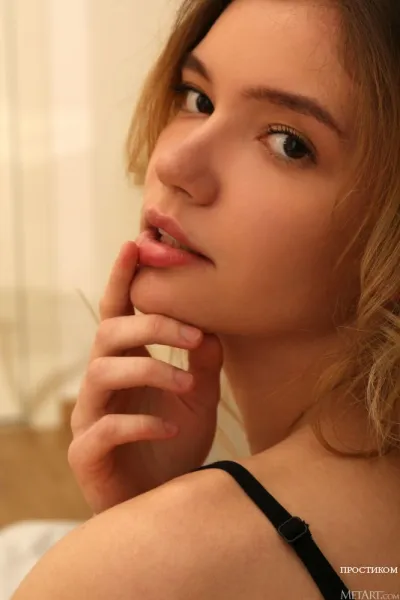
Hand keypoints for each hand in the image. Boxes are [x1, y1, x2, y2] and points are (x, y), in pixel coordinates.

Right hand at [68, 241, 222, 513]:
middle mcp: (102, 382)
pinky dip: (140, 423)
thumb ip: (202, 362)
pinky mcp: (86, 452)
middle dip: (151, 326)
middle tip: (195, 334)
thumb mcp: (198, 397)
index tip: (135, 245)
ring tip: (188, 382)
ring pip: (102, 373)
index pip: (118, 313)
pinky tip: (171, 426)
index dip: (123, 279)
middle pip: (109, 334)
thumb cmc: (176, 441)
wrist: (165, 498)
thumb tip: (211, 326)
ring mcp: (90, 416)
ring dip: (150, 369)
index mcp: (125, 362)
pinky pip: (104, 428)